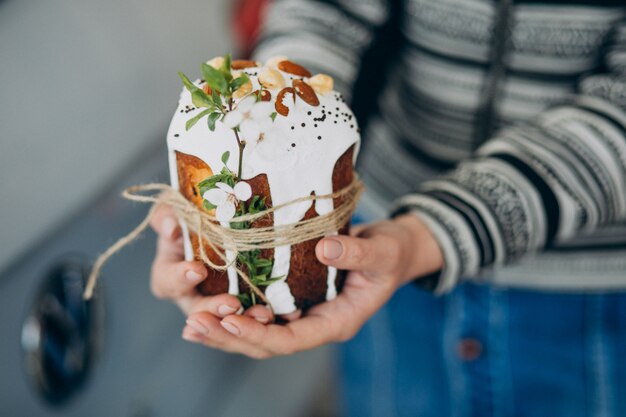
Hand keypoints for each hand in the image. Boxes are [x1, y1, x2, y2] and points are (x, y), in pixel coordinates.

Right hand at [149, 204, 276, 325]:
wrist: (226, 222)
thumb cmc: (193, 215)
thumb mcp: (177, 209)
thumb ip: (168, 215)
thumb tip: (172, 226)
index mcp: (170, 273)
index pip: (166, 281)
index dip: (179, 277)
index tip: (198, 269)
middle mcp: (190, 295)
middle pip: (197, 310)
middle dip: (214, 308)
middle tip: (232, 304)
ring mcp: (215, 304)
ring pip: (225, 321)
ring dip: (241, 320)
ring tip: (261, 314)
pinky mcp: (240, 308)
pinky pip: (248, 319)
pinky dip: (261, 319)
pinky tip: (273, 314)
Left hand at [182, 214, 443, 358]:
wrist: (393, 248)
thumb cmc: (393, 253)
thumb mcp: (383, 251)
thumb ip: (357, 252)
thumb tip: (324, 250)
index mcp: (335, 322)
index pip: (291, 340)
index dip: (259, 334)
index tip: (228, 321)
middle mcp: (314, 323)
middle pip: (265, 344)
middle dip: (228, 337)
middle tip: (193, 324)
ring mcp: (302, 313)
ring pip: (257, 331)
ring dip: (223, 329)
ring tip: (190, 322)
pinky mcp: (292, 296)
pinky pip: (258, 311)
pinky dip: (231, 311)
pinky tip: (206, 304)